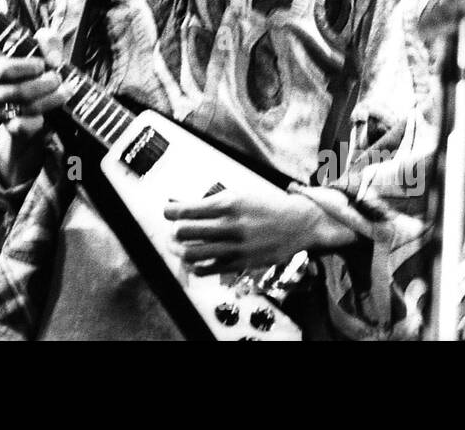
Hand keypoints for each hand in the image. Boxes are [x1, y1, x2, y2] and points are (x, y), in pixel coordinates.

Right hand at [0, 27, 70, 180]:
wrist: (37, 94)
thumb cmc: (36, 64)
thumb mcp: (43, 45)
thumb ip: (48, 41)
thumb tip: (54, 59)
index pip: (3, 70)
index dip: (27, 67)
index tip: (43, 65)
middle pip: (18, 91)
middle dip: (45, 84)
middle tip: (58, 78)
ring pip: (25, 108)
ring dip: (50, 100)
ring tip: (64, 92)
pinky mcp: (8, 127)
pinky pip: (23, 127)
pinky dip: (39, 120)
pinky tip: (47, 112)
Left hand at [163, 186, 330, 275]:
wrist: (298, 224)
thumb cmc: (266, 207)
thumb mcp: (239, 196)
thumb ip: (212, 203)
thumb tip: (182, 207)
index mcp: (229, 203)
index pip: (186, 210)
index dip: (169, 211)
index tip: (166, 211)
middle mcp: (231, 226)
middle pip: (184, 232)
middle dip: (173, 231)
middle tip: (173, 230)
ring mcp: (235, 247)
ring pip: (191, 254)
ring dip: (178, 250)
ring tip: (177, 246)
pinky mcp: (240, 264)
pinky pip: (206, 269)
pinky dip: (194, 265)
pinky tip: (195, 260)